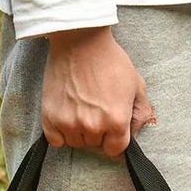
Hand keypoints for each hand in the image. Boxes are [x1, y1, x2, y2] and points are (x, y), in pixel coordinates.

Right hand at [42, 26, 154, 156]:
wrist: (80, 41)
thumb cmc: (110, 60)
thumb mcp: (136, 85)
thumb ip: (140, 114)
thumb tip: (134, 134)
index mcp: (116, 121)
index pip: (115, 149)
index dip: (115, 139)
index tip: (111, 129)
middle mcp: (92, 127)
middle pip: (95, 145)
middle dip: (98, 132)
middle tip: (95, 109)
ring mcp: (69, 124)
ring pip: (76, 143)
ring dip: (79, 132)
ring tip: (81, 108)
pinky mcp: (50, 118)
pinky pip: (56, 141)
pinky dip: (61, 132)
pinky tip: (67, 115)